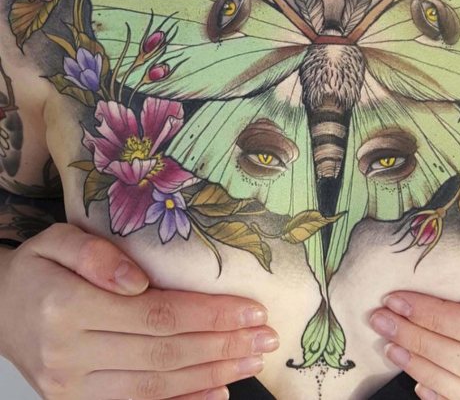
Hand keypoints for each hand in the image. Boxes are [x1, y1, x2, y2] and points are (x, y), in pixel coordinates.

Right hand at [0, 223, 278, 399]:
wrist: (0, 310)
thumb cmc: (39, 269)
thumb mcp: (56, 241)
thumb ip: (94, 254)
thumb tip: (136, 280)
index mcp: (68, 308)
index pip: (156, 315)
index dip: (209, 315)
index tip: (252, 309)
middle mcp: (70, 355)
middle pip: (164, 354)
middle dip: (223, 346)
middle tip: (267, 336)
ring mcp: (71, 388)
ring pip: (156, 386)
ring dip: (212, 374)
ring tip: (253, 359)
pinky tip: (218, 393)